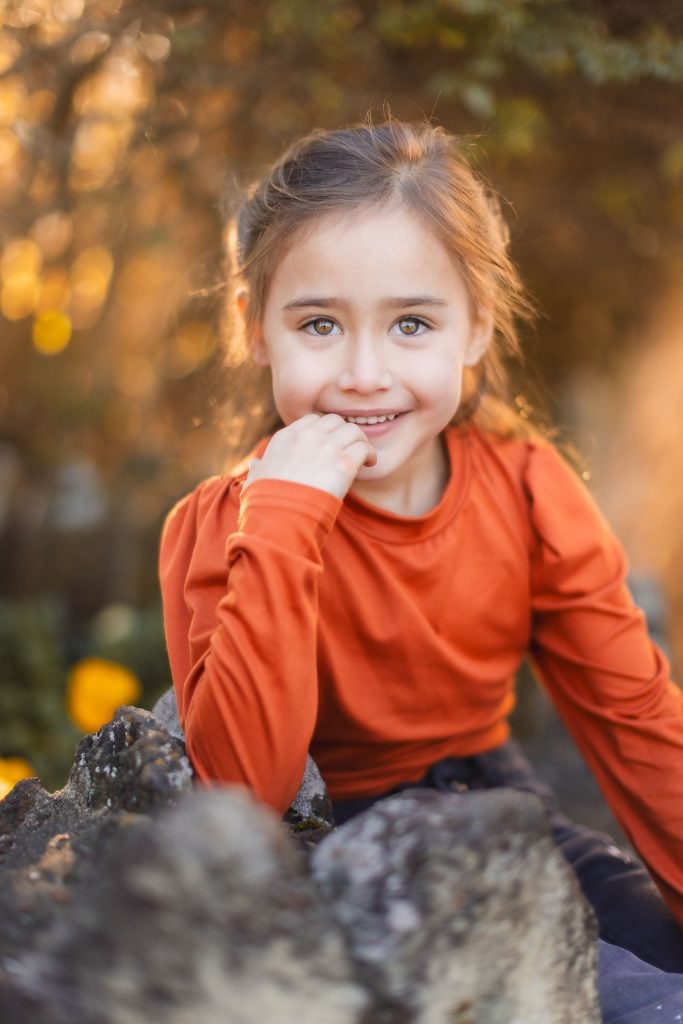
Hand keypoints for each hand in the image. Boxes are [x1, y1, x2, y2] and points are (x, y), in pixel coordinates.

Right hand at [244, 414, 376, 498]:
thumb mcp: (255, 480)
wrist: (281, 516)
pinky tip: (369, 463)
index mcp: (286, 437)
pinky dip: (369, 454)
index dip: (325, 430)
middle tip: (349, 447)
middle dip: (343, 432)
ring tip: (363, 455)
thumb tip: (255, 466)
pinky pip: (363, 447)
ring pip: (352, 430)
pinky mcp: (344, 462)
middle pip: (334, 421)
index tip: (331, 443)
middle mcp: (307, 436)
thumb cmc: (266, 503)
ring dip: (359, 441)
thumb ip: (257, 469)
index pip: (312, 420)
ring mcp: (326, 447)